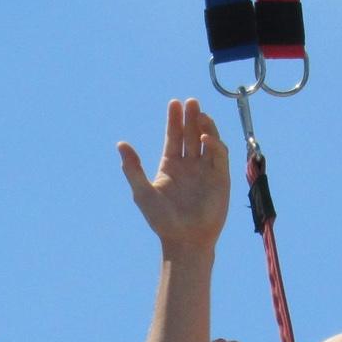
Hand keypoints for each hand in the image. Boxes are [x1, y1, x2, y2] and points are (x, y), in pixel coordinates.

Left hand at [117, 98, 229, 252]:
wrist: (184, 240)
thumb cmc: (162, 220)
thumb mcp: (142, 192)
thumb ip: (133, 168)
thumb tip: (121, 144)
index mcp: (170, 165)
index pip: (173, 136)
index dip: (174, 119)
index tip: (174, 103)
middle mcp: (189, 164)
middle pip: (190, 134)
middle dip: (190, 117)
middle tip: (190, 101)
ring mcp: (206, 170)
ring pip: (207, 141)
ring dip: (204, 126)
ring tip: (198, 113)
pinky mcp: (221, 178)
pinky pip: (219, 156)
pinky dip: (214, 144)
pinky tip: (204, 137)